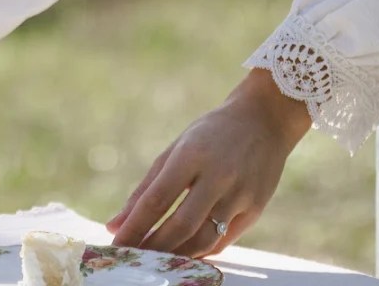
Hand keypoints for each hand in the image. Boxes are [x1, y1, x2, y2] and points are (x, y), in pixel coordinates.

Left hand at [106, 70, 310, 256]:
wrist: (264, 119)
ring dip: (177, 255)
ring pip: (203, 240)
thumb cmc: (212, 133)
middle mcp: (218, 174)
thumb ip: (147, 188)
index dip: (135, 226)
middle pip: (181, 224)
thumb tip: (114, 224)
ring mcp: (240, 194)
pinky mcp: (255, 209)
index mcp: (192, 153)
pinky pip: (223, 241)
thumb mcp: (177, 148)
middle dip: (154, 247)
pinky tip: (183, 254)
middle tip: (135, 259)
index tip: (116, 244)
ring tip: (157, 260)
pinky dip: (200, 252)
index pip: (158, 199)